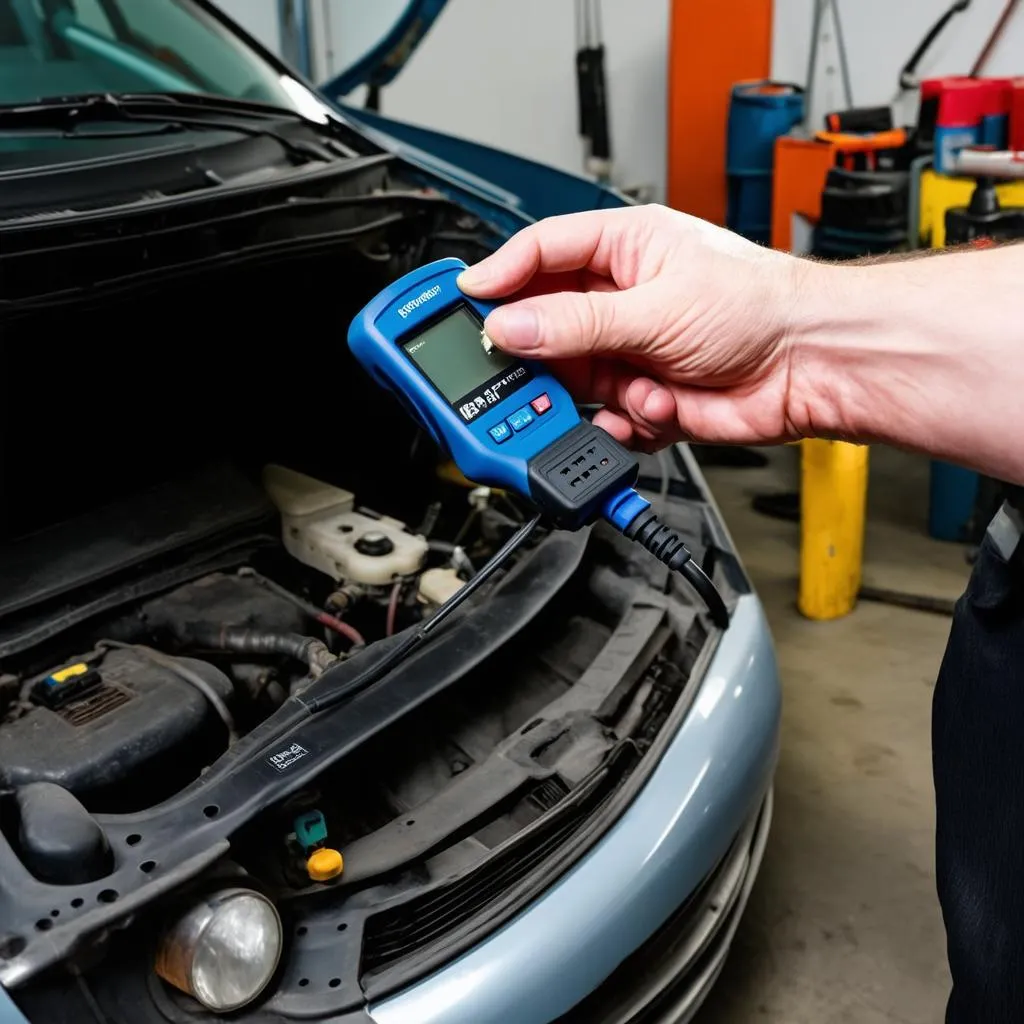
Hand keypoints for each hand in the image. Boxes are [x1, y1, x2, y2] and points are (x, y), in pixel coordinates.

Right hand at [457, 205, 806, 449]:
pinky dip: (625, 423)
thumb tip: (512, 325)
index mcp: (623, 250)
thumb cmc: (761, 306)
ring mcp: (630, 350)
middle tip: (523, 368)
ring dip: (594, 395)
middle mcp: (621, 299)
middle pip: (545, 323)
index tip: (464, 299)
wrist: (813, 366)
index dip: (498, 275)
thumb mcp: (657, 307)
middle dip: (540, 352)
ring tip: (629, 392)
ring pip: (573, 380)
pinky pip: (605, 418)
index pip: (540, 253)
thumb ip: (577, 323)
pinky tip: (655, 411)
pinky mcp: (645, 397)